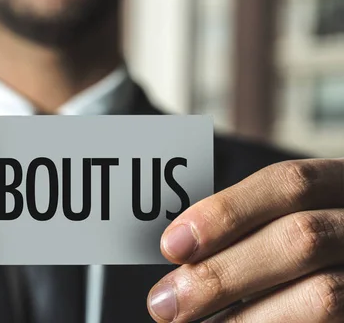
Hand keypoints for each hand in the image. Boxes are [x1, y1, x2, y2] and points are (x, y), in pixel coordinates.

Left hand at [147, 159, 343, 321]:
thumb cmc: (313, 248)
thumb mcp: (292, 219)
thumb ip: (251, 227)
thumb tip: (179, 249)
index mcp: (341, 186)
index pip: (289, 183)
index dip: (226, 212)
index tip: (172, 244)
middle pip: (299, 239)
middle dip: (222, 273)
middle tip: (165, 303)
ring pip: (323, 295)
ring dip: (243, 317)